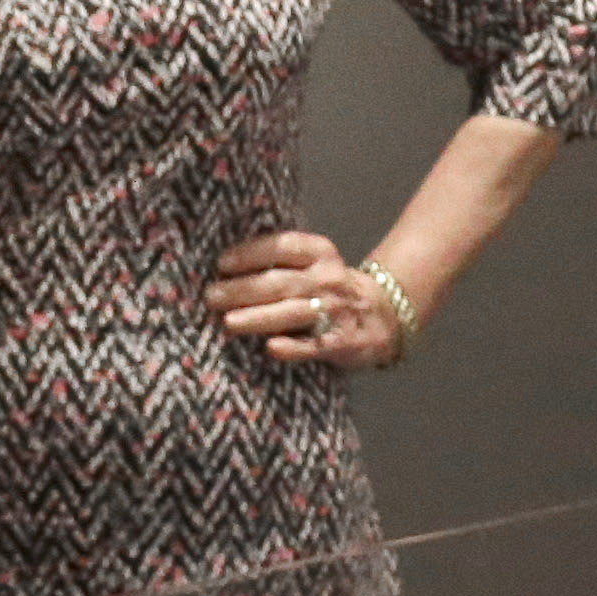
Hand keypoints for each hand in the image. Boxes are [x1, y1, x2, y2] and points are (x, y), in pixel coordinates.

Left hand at [206, 226, 402, 371]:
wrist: (385, 314)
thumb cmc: (331, 286)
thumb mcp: (316, 263)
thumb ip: (281, 261)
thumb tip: (225, 265)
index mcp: (320, 252)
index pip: (282, 247)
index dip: (251, 253)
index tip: (221, 263)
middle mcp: (328, 278)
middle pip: (280, 282)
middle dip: (242, 289)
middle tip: (211, 296)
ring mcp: (336, 311)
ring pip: (292, 313)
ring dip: (258, 317)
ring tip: (227, 322)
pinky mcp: (343, 342)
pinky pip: (314, 345)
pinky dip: (293, 348)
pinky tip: (271, 348)